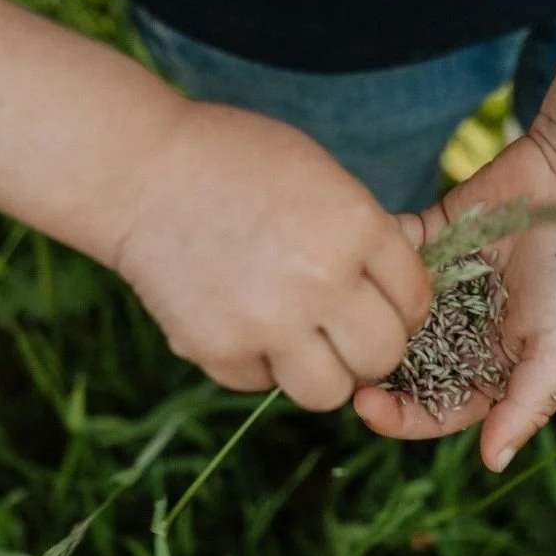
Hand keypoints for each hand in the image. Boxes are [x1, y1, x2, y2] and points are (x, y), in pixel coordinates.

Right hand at [114, 101, 430, 410]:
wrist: (140, 171)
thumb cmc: (237, 162)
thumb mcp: (322, 177)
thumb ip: (365, 235)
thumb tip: (401, 290)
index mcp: (356, 228)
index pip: (415, 301)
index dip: (403, 306)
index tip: (380, 301)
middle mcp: (320, 281)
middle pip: (381, 356)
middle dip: (369, 348)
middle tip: (344, 331)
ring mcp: (267, 322)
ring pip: (328, 392)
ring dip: (319, 372)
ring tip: (298, 341)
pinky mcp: (219, 350)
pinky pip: (262, 384)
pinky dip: (258, 364)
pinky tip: (242, 323)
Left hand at [353, 135, 555, 471]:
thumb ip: (525, 407)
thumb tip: (492, 464)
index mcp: (493, 371)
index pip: (437, 409)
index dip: (399, 416)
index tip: (365, 407)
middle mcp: (464, 335)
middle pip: (405, 370)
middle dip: (372, 372)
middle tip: (340, 365)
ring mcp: (446, 289)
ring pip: (390, 316)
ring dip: (367, 319)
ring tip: (341, 319)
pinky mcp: (433, 242)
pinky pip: (394, 259)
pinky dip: (376, 263)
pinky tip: (361, 267)